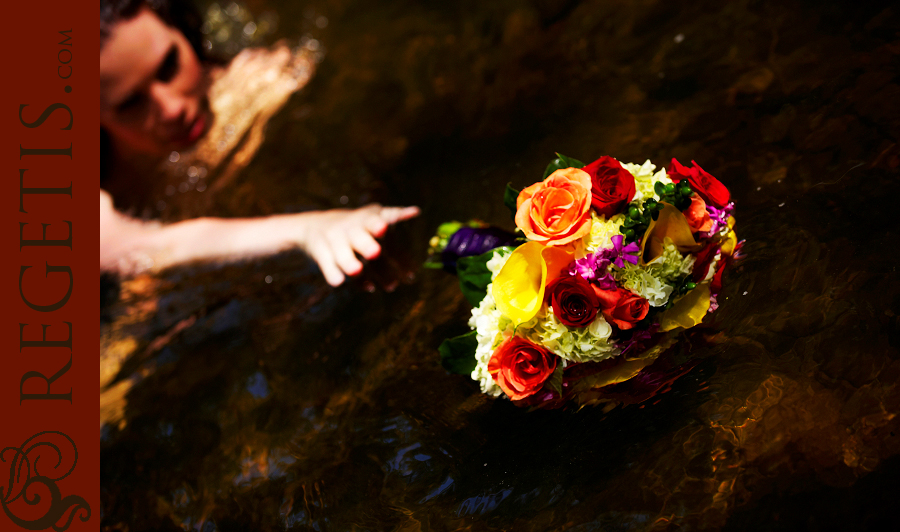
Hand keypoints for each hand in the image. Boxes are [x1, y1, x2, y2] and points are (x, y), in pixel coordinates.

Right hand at [299, 204, 419, 285]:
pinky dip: (333, 274)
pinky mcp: (320, 252)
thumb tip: (416, 211)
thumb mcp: (371, 215)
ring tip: (356, 270)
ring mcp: (334, 240)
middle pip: (358, 237)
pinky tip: (340, 282)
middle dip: (365, 244)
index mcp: (365, 219)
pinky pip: (327, 264)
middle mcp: (350, 229)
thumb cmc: (355, 224)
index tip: (384, 228)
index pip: (374, 219)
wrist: (313, 225)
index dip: (378, 224)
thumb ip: (393, 215)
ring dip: (348, 262)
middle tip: (375, 252)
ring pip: (342, 253)